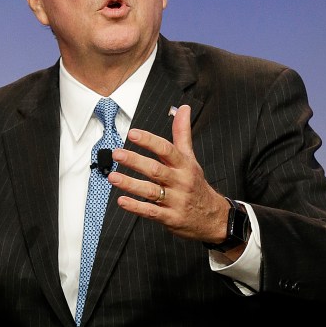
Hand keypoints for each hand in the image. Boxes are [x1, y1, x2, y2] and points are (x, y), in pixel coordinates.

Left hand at [108, 105, 229, 242]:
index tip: (132, 134)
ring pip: (151, 191)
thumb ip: (182, 134)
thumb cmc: (196, 184)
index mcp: (184, 165)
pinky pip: (151, 212)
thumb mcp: (191, 158)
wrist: (212, 217)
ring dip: (130, 184)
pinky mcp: (170, 218)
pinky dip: (136, 207)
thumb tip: (183, 109)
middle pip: (156, 170)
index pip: (166, 150)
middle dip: (135, 161)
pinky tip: (122, 201)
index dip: (149, 141)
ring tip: (112, 177)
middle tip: (117, 153)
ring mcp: (176, 201)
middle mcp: (180, 182)